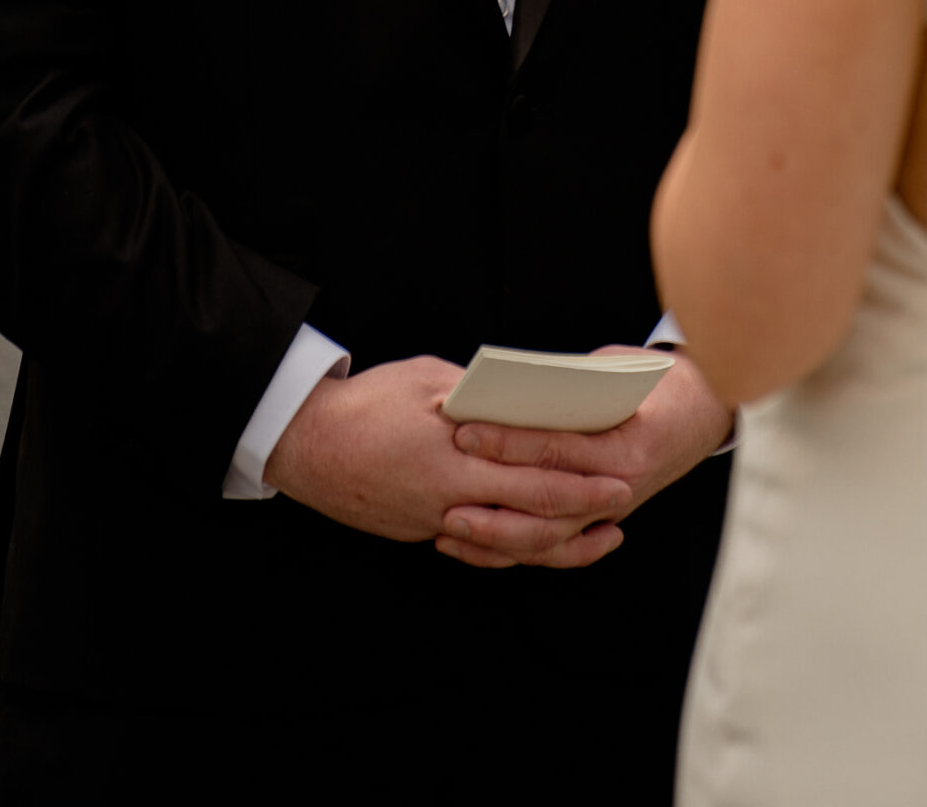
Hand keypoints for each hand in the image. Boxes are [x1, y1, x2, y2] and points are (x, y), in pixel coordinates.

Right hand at [263, 357, 632, 569]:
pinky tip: (535, 539)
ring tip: (593, 533)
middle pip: (529, 514)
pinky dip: (513, 547)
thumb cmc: (367, 403)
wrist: (305, 445)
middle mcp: (449, 499)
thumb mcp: (428, 380)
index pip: (532, 474)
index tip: (616, 472)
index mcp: (455, 458)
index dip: (579, 478)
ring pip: (507, 542)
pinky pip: (478, 546)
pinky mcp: (420, 530)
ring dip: (554, 541)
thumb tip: (519, 402)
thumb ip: (478, 396)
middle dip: (581, 511)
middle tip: (621, 502)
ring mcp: (434, 521)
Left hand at [443, 349, 732, 566]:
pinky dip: (510, 552)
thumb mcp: (615, 371)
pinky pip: (550, 548)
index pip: (557, 447)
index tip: (466, 430)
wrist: (701, 411)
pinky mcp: (597, 523)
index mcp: (626, 445)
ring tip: (447, 528)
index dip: (509, 441)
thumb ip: (569, 384)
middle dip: (491, 496)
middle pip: (545, 503)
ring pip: (545, 540)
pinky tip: (472, 547)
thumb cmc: (650, 382)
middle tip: (444, 488)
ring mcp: (607, 512)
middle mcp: (619, 488)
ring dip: (494, 539)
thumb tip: (509, 389)